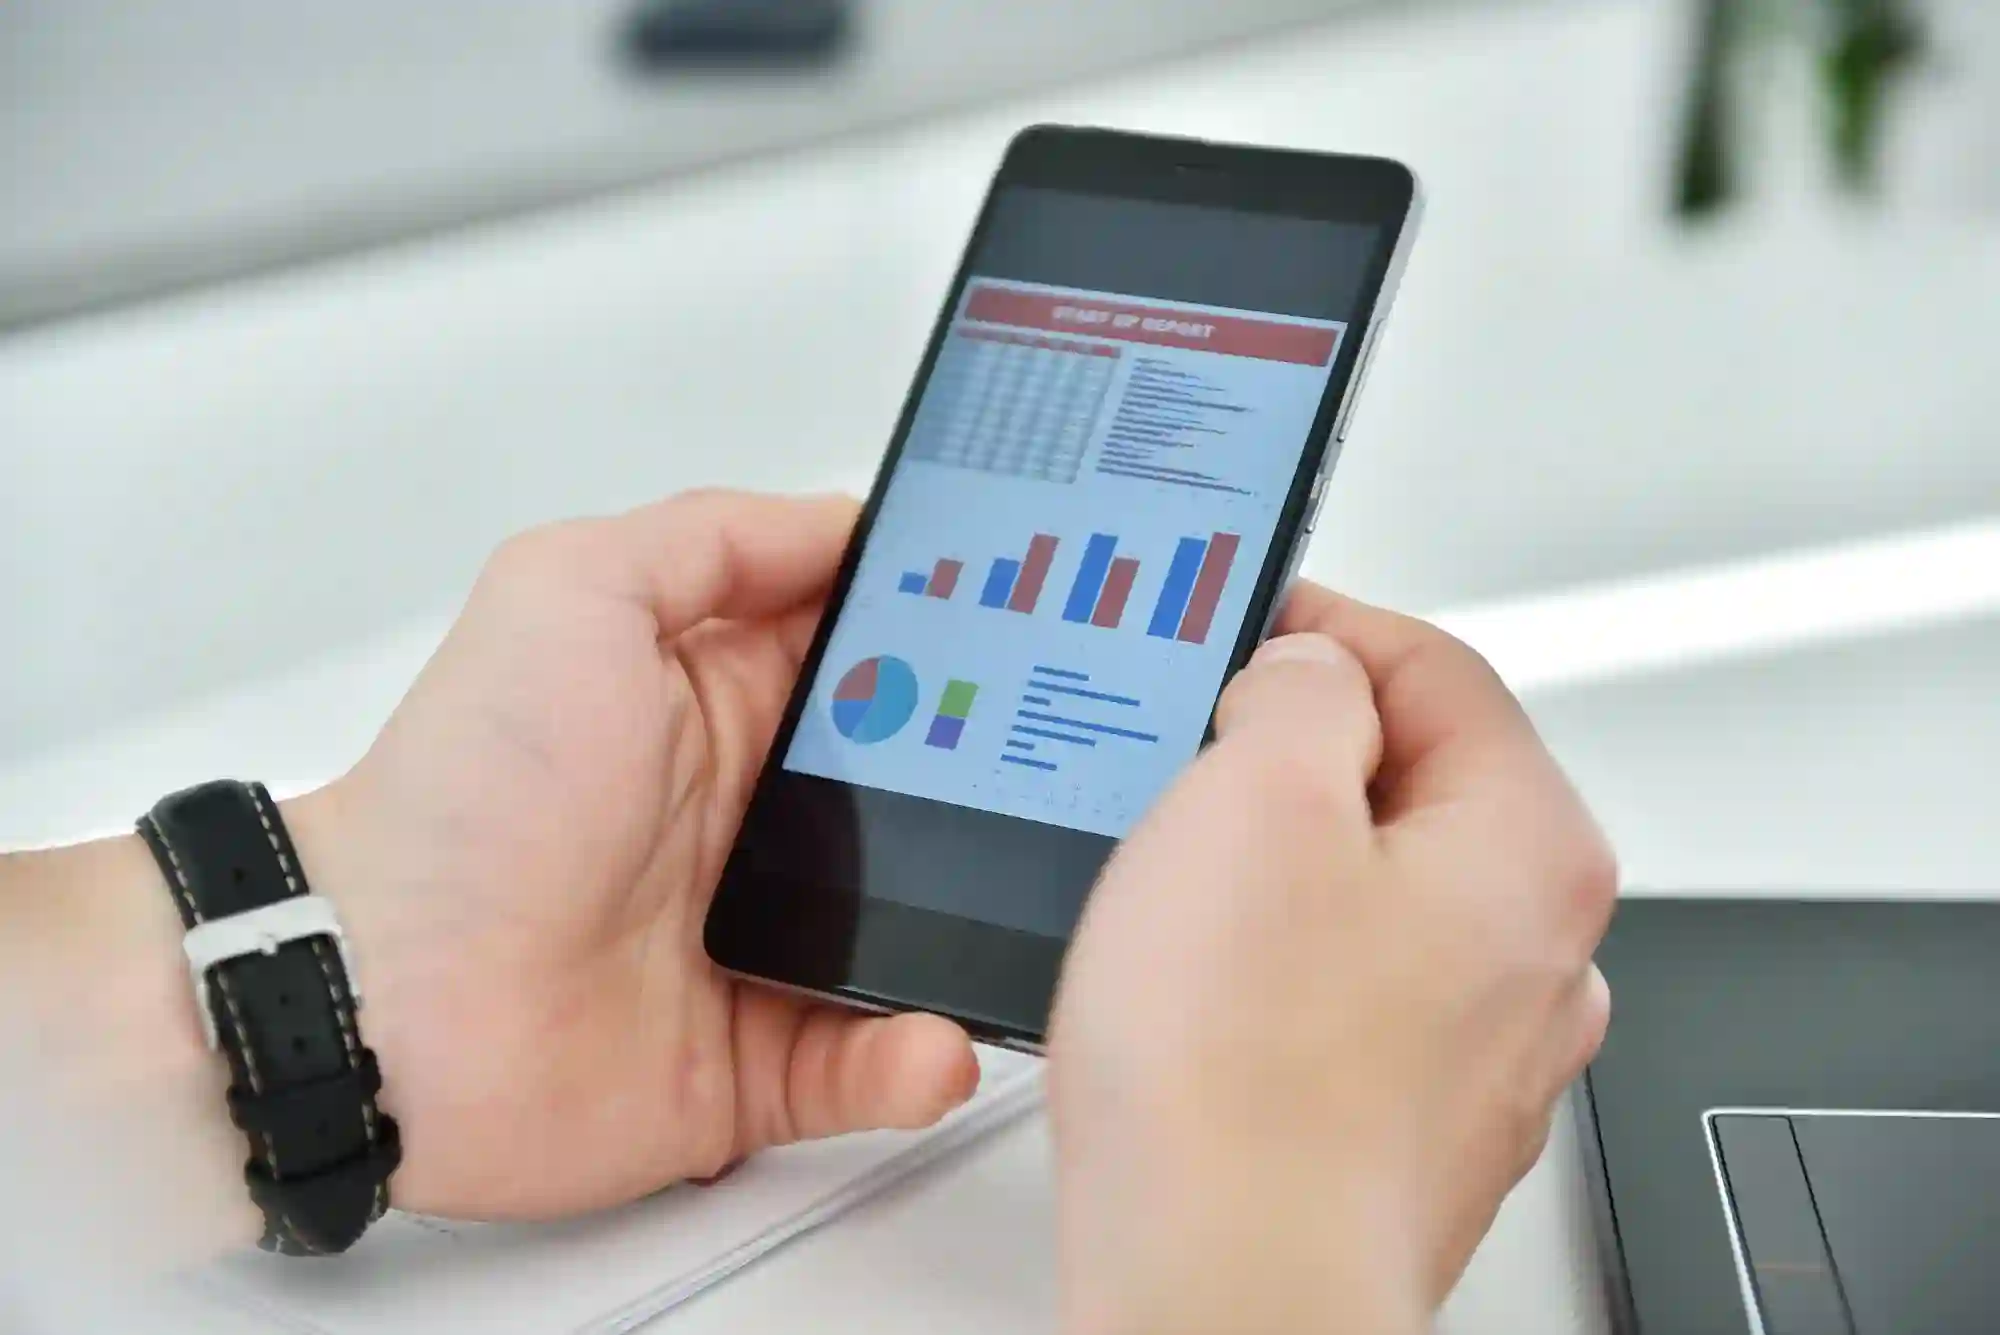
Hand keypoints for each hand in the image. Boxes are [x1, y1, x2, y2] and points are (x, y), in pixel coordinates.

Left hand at [293, 491, 978, 1220]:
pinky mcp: (753, 1062)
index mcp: (720, 707)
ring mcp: (759, 944)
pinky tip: (929, 1037)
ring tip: (1023, 925)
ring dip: (974, 934)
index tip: (1041, 632)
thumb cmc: (467, 793)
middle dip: (995, 791)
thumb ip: (710, 541)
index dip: (952, 648)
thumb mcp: (568, 591)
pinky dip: (913, 1058)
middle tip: (1064, 785)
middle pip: (918, 798)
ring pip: (916, 936)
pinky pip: (867, 1063)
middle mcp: (750, 822)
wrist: (382, 998)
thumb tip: (844, 521)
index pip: (873, 665)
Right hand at [1047, 586, 1615, 1334]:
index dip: (1325, 627)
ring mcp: (1477, 1051)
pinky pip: (1342, 996)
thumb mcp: (1254, 797)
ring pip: (1370, 895)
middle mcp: (1535, 954)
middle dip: (1293, 760)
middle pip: (1409, 786)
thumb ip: (1301, 692)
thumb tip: (1308, 674)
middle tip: (1188, 761)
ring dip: (1277, 871)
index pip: (1439, 670)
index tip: (1250, 627)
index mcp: (1530, 849)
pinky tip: (1198, 1000)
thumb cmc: (1245, 1084)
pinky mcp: (1407, 1122)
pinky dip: (1274, 974)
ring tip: (1179, 896)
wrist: (1224, 1290)